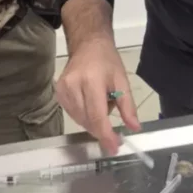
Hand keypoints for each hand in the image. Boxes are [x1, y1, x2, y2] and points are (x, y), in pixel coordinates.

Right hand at [56, 36, 139, 153]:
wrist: (88, 45)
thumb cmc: (107, 61)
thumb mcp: (122, 81)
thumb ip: (128, 106)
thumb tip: (134, 128)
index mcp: (91, 81)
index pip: (96, 116)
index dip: (105, 135)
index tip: (114, 147)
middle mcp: (73, 86)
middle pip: (87, 121)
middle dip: (101, 129)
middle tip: (113, 124)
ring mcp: (62, 90)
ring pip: (79, 120)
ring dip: (93, 121)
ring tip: (100, 102)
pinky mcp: (58, 93)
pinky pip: (73, 114)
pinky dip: (84, 115)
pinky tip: (90, 102)